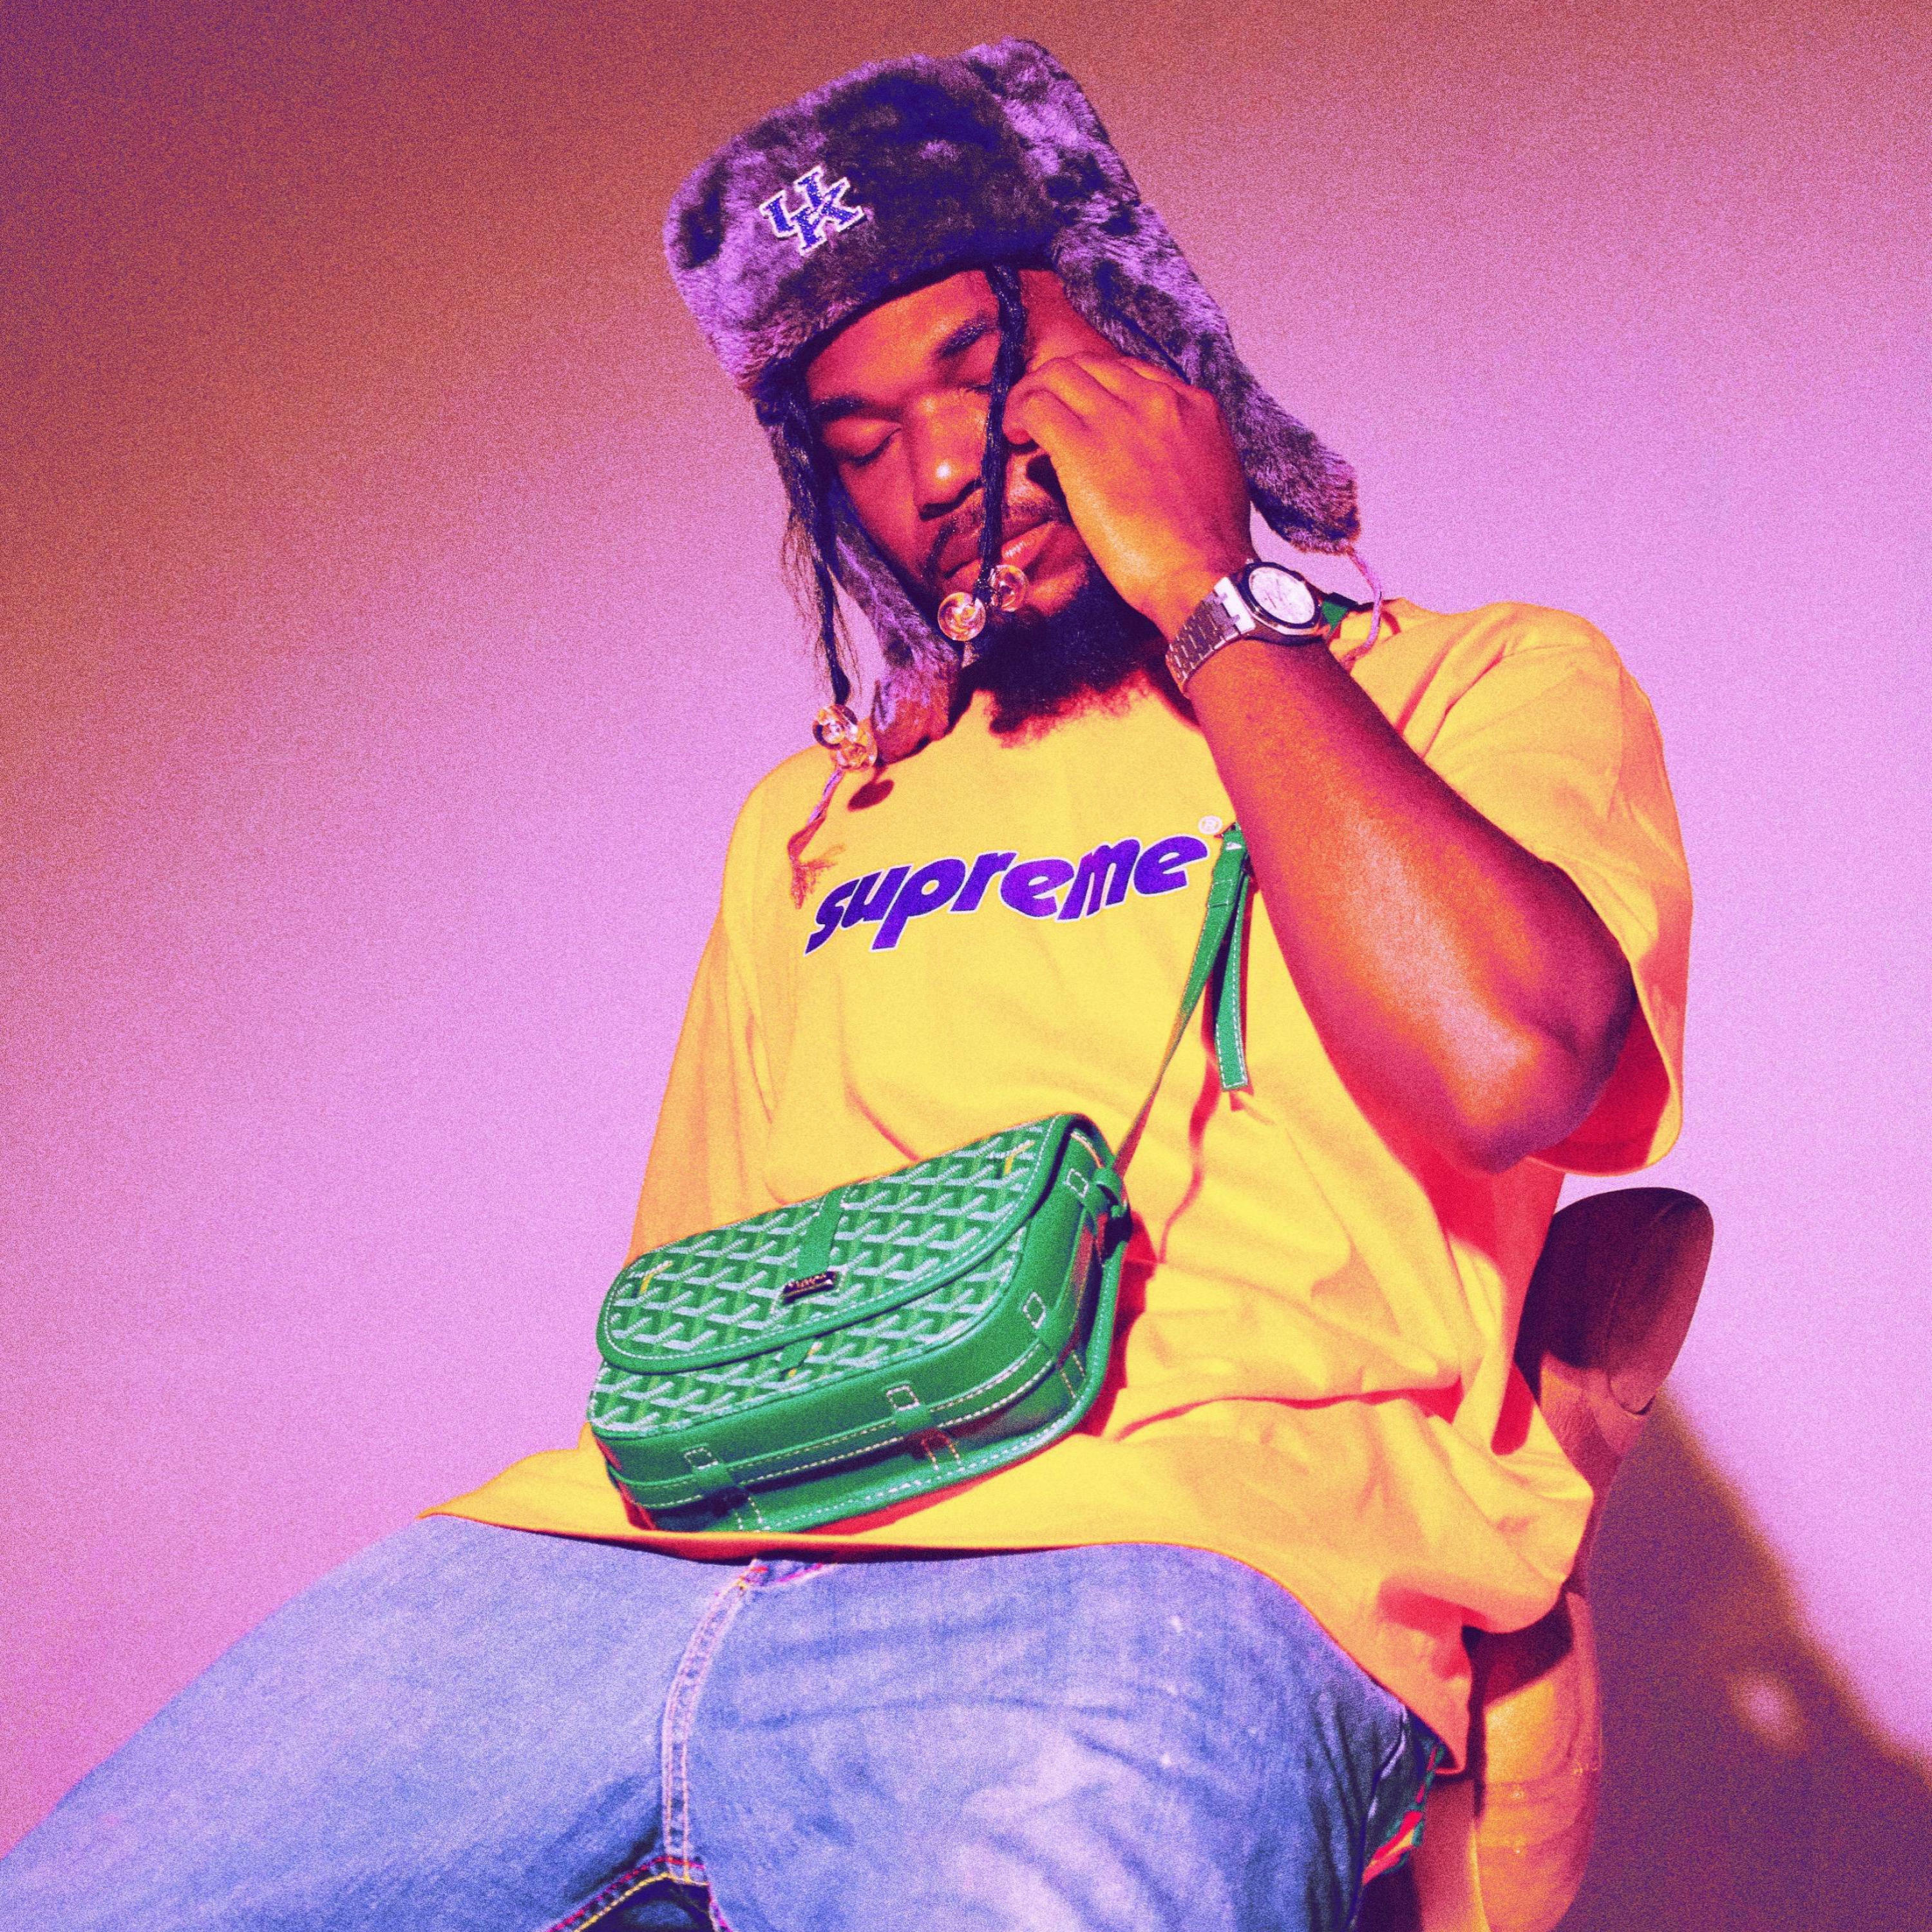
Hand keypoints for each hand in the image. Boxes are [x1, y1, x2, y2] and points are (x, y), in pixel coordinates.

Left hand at [1003, 351, 1255, 636]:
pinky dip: (1017, 413)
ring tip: (1021, 424)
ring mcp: (1119, 418)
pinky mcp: (1084, 446)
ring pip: (1058, 375)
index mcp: (1193, 406)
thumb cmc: (1209, 548)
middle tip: (1042, 414)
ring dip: (1032, 394)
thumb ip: (1182, 452)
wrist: (1203, 574)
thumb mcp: (1213, 477)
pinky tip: (1013, 434)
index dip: (1097, 389)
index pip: (1131, 373)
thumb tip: (1149, 459)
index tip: (1082, 411)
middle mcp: (1157, 399)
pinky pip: (1037, 406)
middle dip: (1060, 384)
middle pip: (1091, 365)